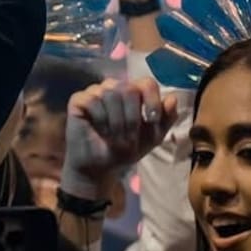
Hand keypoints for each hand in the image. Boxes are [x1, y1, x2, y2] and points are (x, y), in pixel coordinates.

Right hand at [61, 77, 177, 197]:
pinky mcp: (78, 100)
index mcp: (133, 93)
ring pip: (110, 93)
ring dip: (116, 121)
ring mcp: (94, 92)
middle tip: (129, 137)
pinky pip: (92, 100)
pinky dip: (100, 119)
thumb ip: (166, 118)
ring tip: (114, 137)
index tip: (152, 120)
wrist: (100, 167)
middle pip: (129, 89)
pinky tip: (99, 131)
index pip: (146, 83)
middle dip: (132, 117)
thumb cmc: (124, 149)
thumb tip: (173, 99)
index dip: (152, 99)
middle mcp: (114, 88)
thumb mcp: (152, 137)